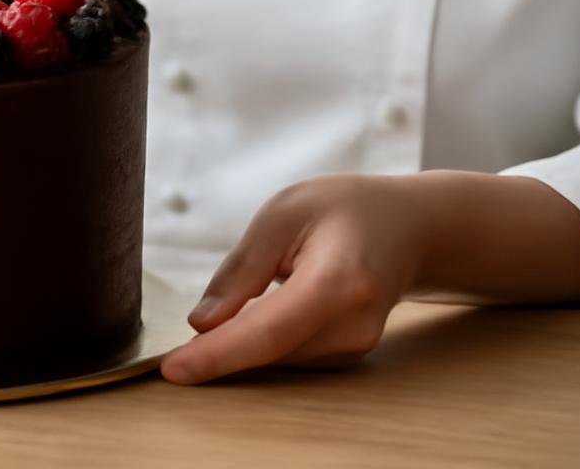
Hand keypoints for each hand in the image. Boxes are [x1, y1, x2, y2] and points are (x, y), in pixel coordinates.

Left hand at [159, 170, 579, 384]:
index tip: (173, 369)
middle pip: (270, 352)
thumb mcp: (285, 212)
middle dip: (216, 355)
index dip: (219, 355)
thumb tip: (202, 323)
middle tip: (169, 356)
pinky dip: (259, 345)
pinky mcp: (349, 355)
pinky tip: (248, 322)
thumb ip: (242, 268)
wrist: (410, 226)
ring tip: (216, 322)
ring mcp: (357, 345)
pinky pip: (289, 356)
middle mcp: (354, 324)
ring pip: (276, 359)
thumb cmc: (346, 209)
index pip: (270, 331)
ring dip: (236, 350)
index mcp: (339, 281)